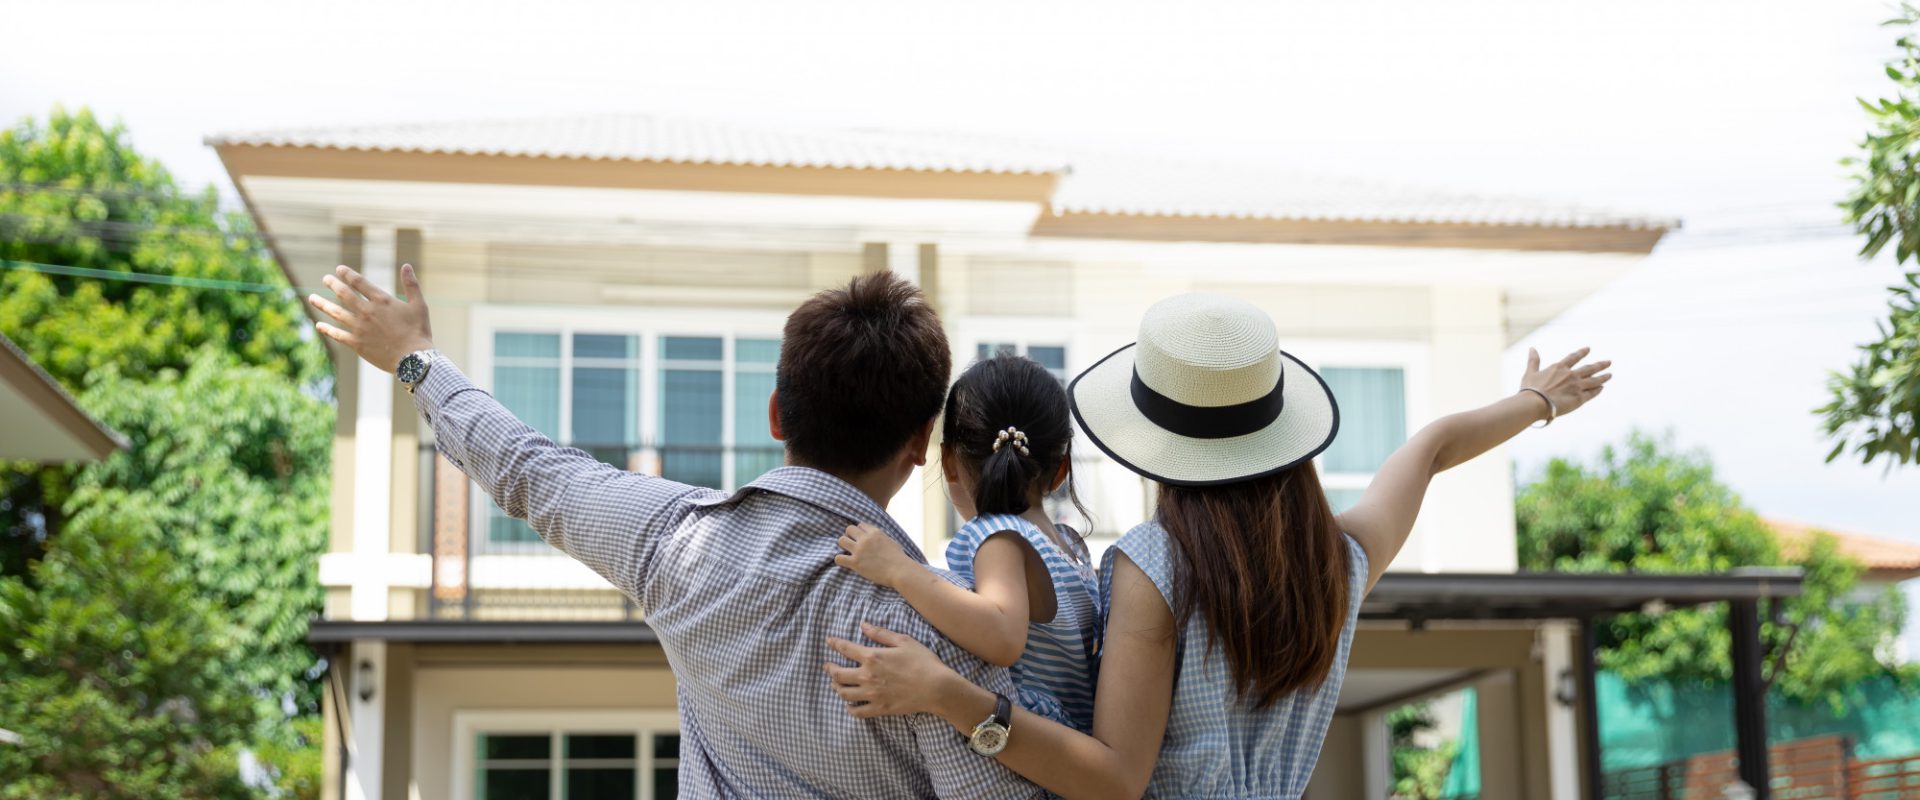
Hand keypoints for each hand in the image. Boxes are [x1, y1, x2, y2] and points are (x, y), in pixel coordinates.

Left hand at [307, 264, 434, 373]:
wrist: (413, 359)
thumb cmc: (419, 331)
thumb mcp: (419, 305)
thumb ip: (411, 285)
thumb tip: (406, 265)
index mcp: (381, 301)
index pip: (359, 283)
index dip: (348, 274)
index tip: (339, 269)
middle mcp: (367, 312)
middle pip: (344, 295)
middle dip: (333, 285)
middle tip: (325, 279)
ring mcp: (359, 328)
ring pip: (336, 313)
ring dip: (323, 305)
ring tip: (311, 298)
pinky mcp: (357, 343)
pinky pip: (338, 334)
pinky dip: (327, 330)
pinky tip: (319, 325)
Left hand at [824, 623, 964, 718]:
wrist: (936, 688)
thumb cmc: (922, 661)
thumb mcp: (903, 641)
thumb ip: (880, 634)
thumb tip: (863, 625)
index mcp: (872, 657)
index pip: (845, 648)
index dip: (835, 644)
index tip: (829, 641)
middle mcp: (867, 676)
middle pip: (838, 674)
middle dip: (830, 668)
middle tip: (828, 666)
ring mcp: (872, 695)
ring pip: (844, 693)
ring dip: (836, 687)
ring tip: (836, 684)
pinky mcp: (879, 709)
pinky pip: (857, 712)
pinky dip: (849, 709)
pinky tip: (849, 705)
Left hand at [835, 524, 914, 587]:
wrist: (900, 571)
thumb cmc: (899, 558)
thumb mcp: (890, 541)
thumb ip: (880, 537)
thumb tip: (874, 537)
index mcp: (875, 532)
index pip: (860, 525)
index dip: (860, 532)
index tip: (862, 539)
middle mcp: (865, 539)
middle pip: (849, 529)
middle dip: (850, 536)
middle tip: (853, 545)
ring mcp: (859, 550)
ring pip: (841, 540)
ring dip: (844, 546)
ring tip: (848, 552)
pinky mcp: (855, 563)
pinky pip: (838, 558)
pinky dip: (840, 560)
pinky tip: (845, 562)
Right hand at [1521, 347, 1611, 419]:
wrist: (1535, 403)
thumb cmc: (1530, 389)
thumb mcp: (1530, 372)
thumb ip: (1533, 360)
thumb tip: (1532, 348)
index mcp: (1559, 367)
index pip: (1574, 357)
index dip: (1582, 352)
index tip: (1589, 349)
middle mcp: (1571, 375)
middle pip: (1589, 368)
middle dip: (1600, 365)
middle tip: (1608, 362)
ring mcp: (1577, 386)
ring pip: (1594, 380)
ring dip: (1603, 377)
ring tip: (1610, 374)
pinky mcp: (1579, 398)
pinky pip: (1592, 393)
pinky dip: (1597, 390)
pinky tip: (1602, 387)